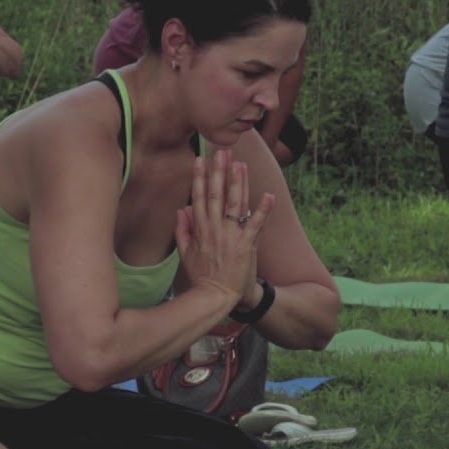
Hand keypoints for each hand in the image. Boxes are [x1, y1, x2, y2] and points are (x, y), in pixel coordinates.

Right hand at [174, 149, 276, 304]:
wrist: (216, 297)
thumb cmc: (202, 276)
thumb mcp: (185, 253)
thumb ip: (182, 230)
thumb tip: (180, 210)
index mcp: (200, 229)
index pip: (199, 198)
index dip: (200, 178)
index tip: (201, 160)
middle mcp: (215, 228)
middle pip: (217, 195)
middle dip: (219, 171)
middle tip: (222, 152)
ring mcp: (231, 235)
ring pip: (235, 203)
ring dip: (238, 182)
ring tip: (240, 163)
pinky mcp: (246, 244)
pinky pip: (256, 224)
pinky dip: (263, 210)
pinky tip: (268, 194)